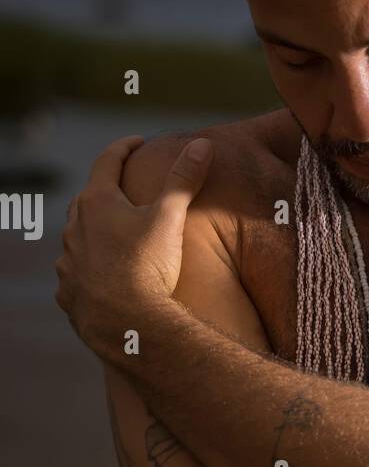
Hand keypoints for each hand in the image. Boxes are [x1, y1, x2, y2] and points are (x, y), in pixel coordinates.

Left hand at [55, 134, 212, 355]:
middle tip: (125, 191)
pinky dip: (89, 269)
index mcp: (96, 203)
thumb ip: (184, 179)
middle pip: (87, 199)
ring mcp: (67, 262)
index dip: (124, 148)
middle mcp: (74, 228)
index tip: (138, 143)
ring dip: (95, 233)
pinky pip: (76, 273)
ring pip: (78, 238)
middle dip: (106, 192)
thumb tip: (202, 144)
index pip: (106, 161)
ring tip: (116, 238)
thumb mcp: (170, 218)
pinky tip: (104, 277)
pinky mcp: (68, 292)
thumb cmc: (148, 266)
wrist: (127, 324)